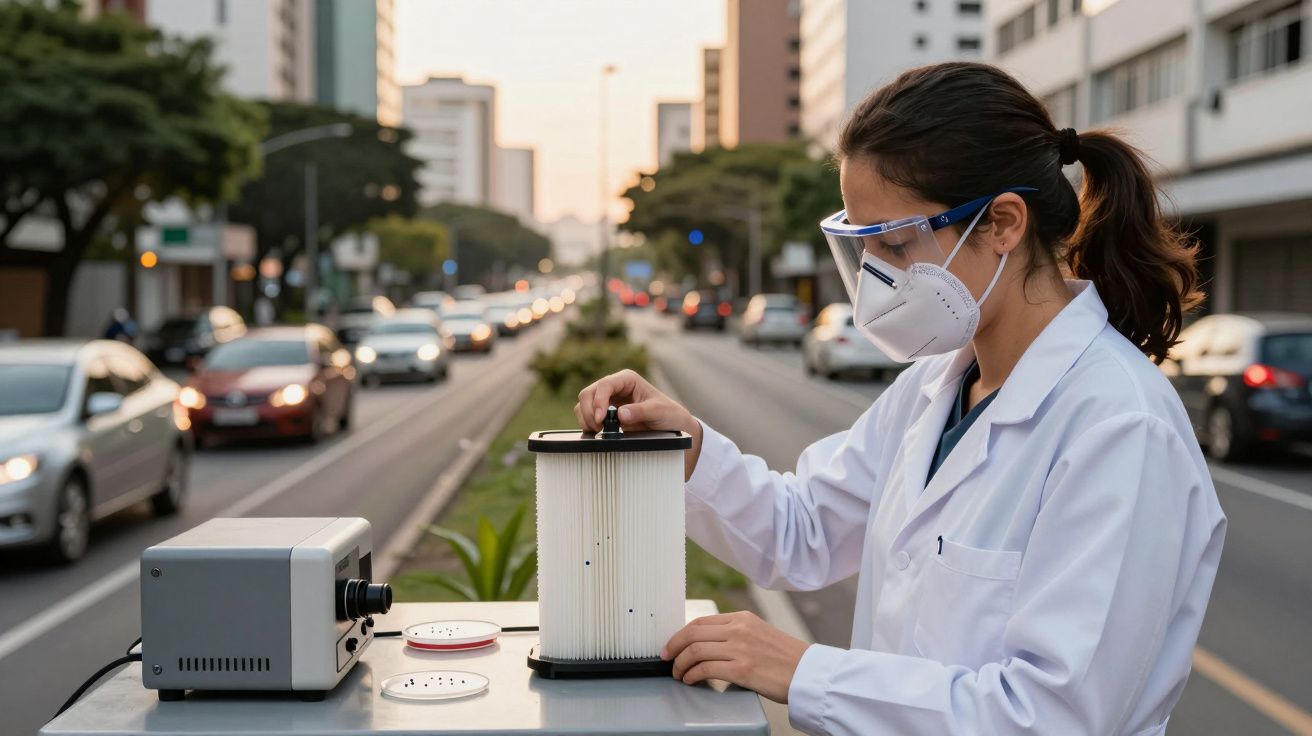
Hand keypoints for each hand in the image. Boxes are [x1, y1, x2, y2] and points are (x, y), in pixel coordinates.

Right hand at [574, 369, 703, 477]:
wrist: (671, 426)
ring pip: (584, 404)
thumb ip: (641, 412)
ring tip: (601, 432)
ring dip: (587, 419)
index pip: (605, 384)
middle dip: (590, 411)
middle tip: (599, 428)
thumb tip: (620, 415)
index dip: (599, 400)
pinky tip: (600, 433)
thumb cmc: (668, 413)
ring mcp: (607, 400)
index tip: (601, 419)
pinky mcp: (604, 413)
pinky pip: (587, 416)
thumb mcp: (658, 411)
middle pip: (588, 393)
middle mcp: (614, 387)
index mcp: (627, 379)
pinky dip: (588, 425)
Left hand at [661, 611, 809, 703]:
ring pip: (695, 651)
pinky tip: (691, 680)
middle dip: (674, 647)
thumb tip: (707, 644)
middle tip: (667, 659)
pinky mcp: (742, 669)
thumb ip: (736, 634)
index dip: (680, 634)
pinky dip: (692, 675)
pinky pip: (705, 670)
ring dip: (681, 665)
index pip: (700, 621)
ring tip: (679, 674)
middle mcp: (739, 629)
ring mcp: (740, 649)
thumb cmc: (786, 658)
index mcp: (742, 618)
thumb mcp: (759, 633)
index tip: (672, 645)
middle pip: (693, 634)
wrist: (809, 673)